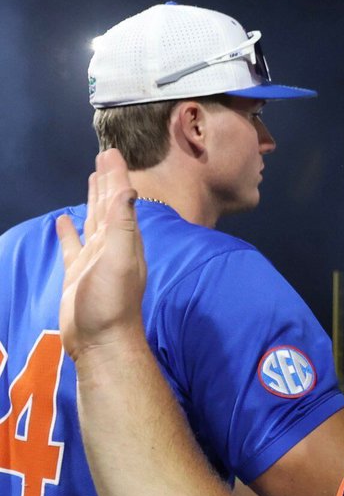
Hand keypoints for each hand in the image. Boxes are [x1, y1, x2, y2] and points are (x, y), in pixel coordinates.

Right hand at [56, 149, 146, 361]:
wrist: (101, 342)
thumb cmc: (112, 302)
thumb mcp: (120, 258)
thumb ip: (123, 225)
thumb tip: (129, 189)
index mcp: (124, 239)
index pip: (119, 199)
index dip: (115, 176)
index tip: (112, 153)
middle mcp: (112, 245)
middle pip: (108, 205)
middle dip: (107, 181)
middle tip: (105, 158)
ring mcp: (94, 259)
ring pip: (92, 220)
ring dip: (92, 200)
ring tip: (91, 180)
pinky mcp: (77, 274)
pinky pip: (72, 245)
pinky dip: (68, 231)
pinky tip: (64, 221)